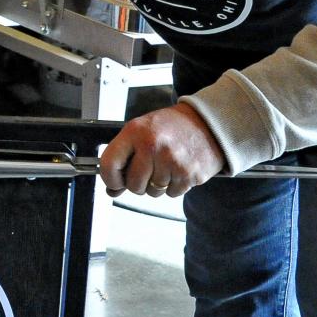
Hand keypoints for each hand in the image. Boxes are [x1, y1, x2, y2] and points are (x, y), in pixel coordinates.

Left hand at [99, 102, 224, 198]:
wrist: (207, 122)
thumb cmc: (171, 127)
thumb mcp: (142, 131)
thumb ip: (124, 157)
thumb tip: (112, 190)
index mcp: (135, 131)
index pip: (109, 164)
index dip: (110, 179)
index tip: (115, 182)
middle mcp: (152, 145)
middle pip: (133, 185)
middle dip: (139, 183)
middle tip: (149, 169)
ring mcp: (171, 161)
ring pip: (153, 192)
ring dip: (158, 184)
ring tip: (167, 164)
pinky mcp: (188, 174)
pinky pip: (171, 194)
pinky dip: (174, 186)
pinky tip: (178, 168)